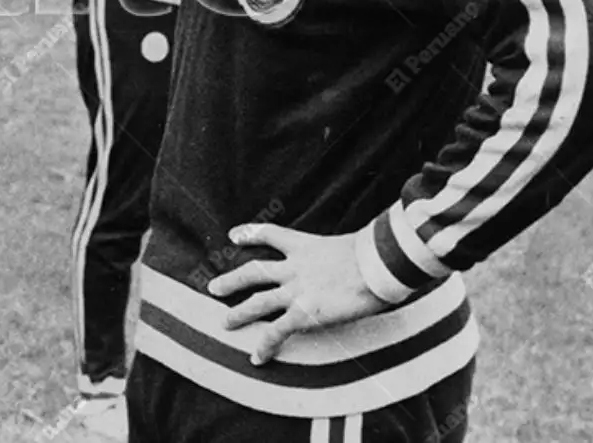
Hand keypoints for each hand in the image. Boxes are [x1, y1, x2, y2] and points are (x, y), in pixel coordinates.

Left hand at [206, 223, 390, 364]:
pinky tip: (256, 358)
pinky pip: (278, 331)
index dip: (250, 234)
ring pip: (258, 301)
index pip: (271, 235)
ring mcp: (297, 290)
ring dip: (239, 313)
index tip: (233, 235)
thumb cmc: (378, 254)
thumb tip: (364, 259)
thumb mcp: (355, 245)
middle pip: (254, 271)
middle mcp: (296, 267)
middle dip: (232, 280)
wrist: (379, 265)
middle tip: (213, 287)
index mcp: (306, 246)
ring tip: (224, 323)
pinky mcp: (305, 313)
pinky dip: (266, 345)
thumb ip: (347, 253)